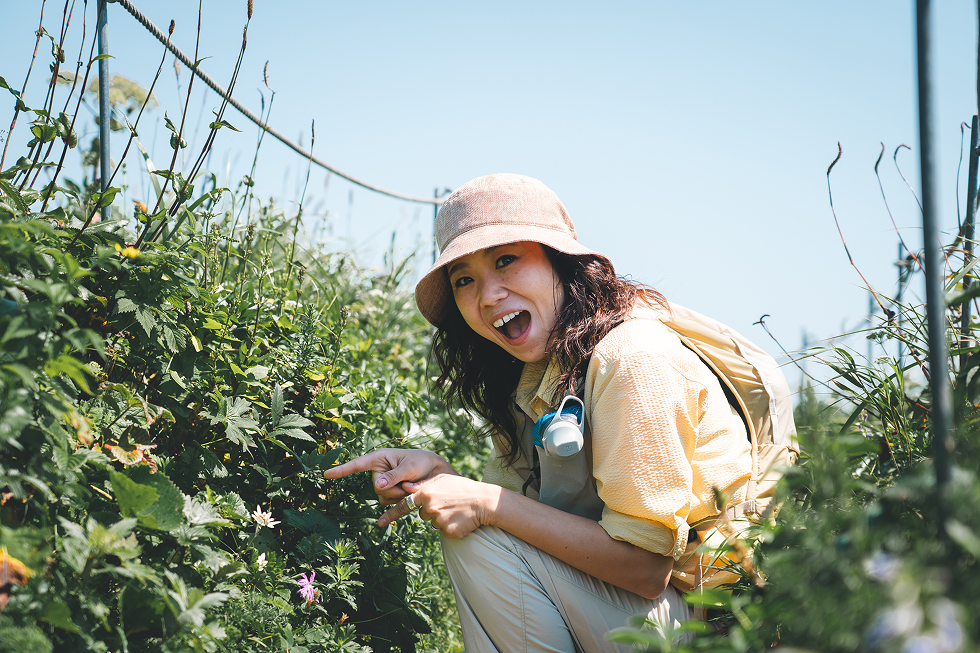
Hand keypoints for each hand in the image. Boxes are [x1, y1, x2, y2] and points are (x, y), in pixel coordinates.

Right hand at [322, 448, 456, 502]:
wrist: (436, 473)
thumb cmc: (422, 463)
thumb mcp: (410, 468)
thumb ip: (393, 477)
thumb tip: (377, 486)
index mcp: (380, 458)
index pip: (358, 464)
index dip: (342, 470)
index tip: (326, 474)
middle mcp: (379, 471)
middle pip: (377, 488)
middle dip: (394, 489)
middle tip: (409, 483)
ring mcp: (384, 483)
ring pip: (383, 498)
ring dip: (398, 496)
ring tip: (412, 486)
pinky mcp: (390, 493)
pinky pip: (388, 504)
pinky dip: (399, 502)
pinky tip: (407, 497)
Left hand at [379, 474, 500, 537]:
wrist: (483, 501)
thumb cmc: (462, 488)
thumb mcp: (441, 480)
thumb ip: (422, 485)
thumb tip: (404, 487)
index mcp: (425, 493)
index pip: (404, 504)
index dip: (391, 513)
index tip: (380, 522)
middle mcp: (429, 507)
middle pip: (422, 514)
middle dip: (431, 510)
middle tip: (447, 503)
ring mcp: (438, 520)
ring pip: (433, 523)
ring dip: (442, 518)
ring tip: (455, 509)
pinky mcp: (448, 531)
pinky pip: (443, 531)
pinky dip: (450, 527)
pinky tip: (460, 518)